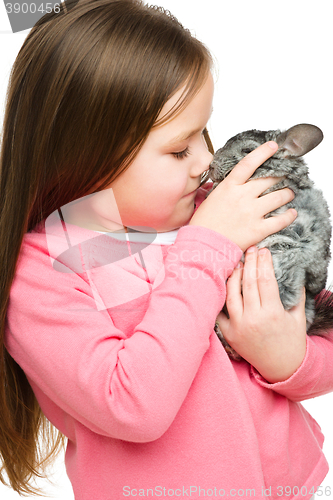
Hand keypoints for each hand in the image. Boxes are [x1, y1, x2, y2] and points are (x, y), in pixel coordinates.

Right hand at [189, 141, 296, 250]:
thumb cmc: (203, 224)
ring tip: (289, 194)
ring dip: (287, 194)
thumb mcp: (211, 198)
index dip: (262, 153)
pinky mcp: (258, 229)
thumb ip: (224, 188)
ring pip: (279, 197)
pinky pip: (281, 220)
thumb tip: (232, 181)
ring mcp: (252, 213)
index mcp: (229, 187)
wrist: (204, 245)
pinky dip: (289, 215)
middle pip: (269, 179)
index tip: (273, 147)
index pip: (248, 164)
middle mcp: (243, 197)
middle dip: (280, 176)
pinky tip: (291, 213)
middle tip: (284, 176)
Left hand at [216, 246, 306, 382]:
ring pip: (231, 293)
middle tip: (251, 250)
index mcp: (272, 313)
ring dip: (235, 276)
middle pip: (248, 282)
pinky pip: (221, 310)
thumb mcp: (298, 317)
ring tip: (239, 264)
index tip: (264, 251)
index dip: (264, 262)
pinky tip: (225, 283)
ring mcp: (239, 326)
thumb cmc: (291, 341)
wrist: (281, 368)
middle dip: (250, 262)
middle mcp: (253, 319)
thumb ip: (297, 294)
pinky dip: (222, 296)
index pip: (265, 280)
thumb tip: (295, 271)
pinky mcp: (229, 333)